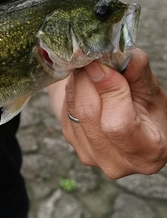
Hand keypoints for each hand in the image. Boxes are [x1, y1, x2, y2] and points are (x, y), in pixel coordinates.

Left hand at [61, 49, 166, 178]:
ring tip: (90, 67)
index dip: (109, 91)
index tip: (103, 65)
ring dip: (79, 83)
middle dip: (88, 81)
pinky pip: (66, 112)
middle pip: (89, 116)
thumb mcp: (151, 91)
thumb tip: (119, 54)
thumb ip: (138, 73)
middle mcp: (117, 164)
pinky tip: (84, 83)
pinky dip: (73, 92)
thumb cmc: (146, 108)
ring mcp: (91, 157)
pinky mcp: (73, 145)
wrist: (125, 120)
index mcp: (148, 153)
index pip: (117, 125)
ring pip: (74, 111)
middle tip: (92, 57)